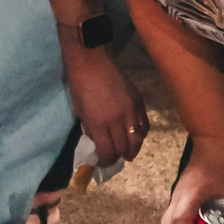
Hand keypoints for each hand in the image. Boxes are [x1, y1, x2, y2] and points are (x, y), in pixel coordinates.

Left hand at [63, 44, 147, 165]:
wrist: (91, 60)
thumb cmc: (79, 84)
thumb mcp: (80, 111)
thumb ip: (91, 129)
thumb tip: (99, 143)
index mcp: (98, 124)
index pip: (107, 152)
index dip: (106, 161)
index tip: (103, 163)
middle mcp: (117, 120)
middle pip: (124, 148)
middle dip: (119, 157)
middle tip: (116, 159)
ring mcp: (130, 111)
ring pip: (138, 139)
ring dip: (133, 149)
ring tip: (129, 153)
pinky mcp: (138, 101)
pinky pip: (144, 124)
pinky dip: (142, 134)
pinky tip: (136, 136)